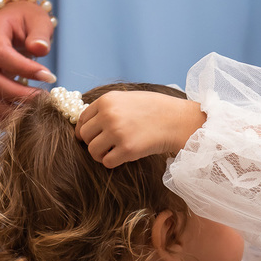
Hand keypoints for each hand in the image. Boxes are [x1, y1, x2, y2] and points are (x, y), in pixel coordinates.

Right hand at [0, 0, 56, 123]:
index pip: (1, 54)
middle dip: (19, 94)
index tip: (50, 77)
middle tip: (45, 99)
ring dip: (10, 109)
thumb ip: (40, 33)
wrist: (10, 21)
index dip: (24, 69)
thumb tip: (39, 49)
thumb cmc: (27, 19)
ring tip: (35, 111)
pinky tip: (21, 119)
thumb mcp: (38, 18)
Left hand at [76, 91, 204, 167]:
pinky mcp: (127, 150)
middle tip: (105, 146)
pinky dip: (112, 162)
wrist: (177, 120)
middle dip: (92, 143)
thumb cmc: (155, 109)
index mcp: (107, 101)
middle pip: (85, 136)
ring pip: (92, 151)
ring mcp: (117, 133)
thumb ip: (108, 108)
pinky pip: (107, 162)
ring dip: (100, 155)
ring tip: (113, 152)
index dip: (86, 130)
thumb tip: (89, 124)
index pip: (82, 119)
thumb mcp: (128, 99)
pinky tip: (122, 156)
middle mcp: (109, 115)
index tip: (92, 137)